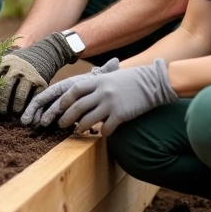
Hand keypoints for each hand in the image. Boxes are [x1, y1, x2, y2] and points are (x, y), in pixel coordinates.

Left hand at [0, 32, 77, 116]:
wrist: (38, 59)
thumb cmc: (14, 68)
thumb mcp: (3, 63)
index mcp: (4, 63)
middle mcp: (16, 68)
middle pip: (6, 86)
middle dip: (2, 101)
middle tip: (1, 113)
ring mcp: (29, 75)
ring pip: (20, 94)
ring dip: (15, 107)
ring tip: (14, 114)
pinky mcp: (41, 83)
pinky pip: (34, 98)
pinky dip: (30, 109)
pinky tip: (27, 117)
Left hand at [22, 58, 177, 134]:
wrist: (152, 82)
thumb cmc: (131, 79)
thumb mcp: (111, 77)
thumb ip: (97, 83)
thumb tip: (82, 93)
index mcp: (98, 80)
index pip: (74, 90)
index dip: (64, 100)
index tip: (58, 108)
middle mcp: (102, 91)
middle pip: (78, 107)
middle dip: (67, 117)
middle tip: (61, 125)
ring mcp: (111, 103)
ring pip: (89, 119)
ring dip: (81, 127)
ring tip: (77, 132)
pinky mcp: (121, 114)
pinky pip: (107, 128)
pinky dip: (102, 132)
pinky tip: (101, 134)